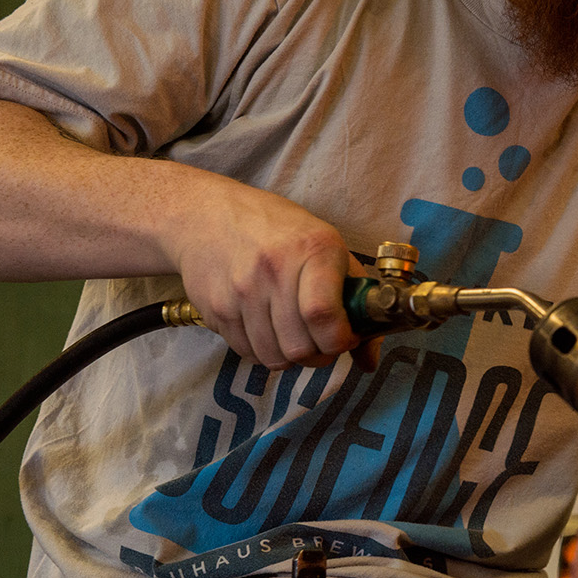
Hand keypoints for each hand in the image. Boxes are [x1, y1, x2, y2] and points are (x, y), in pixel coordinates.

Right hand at [164, 182, 361, 369]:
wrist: (207, 216)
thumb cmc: (279, 231)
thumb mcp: (327, 247)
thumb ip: (356, 299)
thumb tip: (370, 361)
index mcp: (313, 249)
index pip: (323, 315)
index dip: (340, 340)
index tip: (345, 338)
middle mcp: (274, 270)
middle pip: (300, 347)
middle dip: (319, 355)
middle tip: (322, 341)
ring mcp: (241, 292)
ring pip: (273, 358)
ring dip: (291, 358)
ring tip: (296, 337)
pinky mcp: (216, 309)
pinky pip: (247, 353)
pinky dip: (264, 351)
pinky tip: (269, 330)